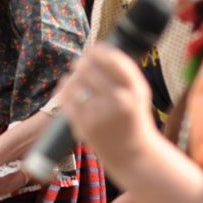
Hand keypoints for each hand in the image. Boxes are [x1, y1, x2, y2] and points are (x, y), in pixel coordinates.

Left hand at [56, 45, 155, 169]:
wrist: (132, 154)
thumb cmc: (133, 117)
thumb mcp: (139, 93)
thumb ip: (123, 71)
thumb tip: (98, 49)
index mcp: (135, 90)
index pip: (112, 59)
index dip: (98, 51)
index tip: (93, 50)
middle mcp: (119, 101)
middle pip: (90, 68)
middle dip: (82, 63)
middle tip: (79, 63)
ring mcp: (101, 114)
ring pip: (75, 82)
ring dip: (72, 76)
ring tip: (73, 76)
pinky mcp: (85, 126)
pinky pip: (66, 99)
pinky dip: (63, 89)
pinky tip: (66, 87)